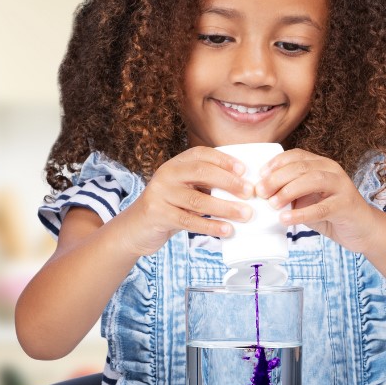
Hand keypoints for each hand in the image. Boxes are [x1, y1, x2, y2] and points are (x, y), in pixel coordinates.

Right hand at [119, 147, 254, 255]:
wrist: (135, 228)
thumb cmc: (169, 208)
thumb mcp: (184, 190)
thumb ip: (205, 185)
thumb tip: (243, 188)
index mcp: (175, 164)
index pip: (201, 154)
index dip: (224, 160)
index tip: (244, 170)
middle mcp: (166, 174)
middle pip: (201, 173)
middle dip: (229, 182)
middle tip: (250, 193)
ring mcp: (160, 194)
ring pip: (197, 200)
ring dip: (225, 207)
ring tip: (245, 214)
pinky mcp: (157, 214)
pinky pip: (188, 220)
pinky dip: (210, 226)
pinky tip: (227, 230)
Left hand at [258, 149, 377, 253]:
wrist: (361, 229)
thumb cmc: (330, 214)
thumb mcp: (307, 200)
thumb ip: (289, 195)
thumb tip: (262, 195)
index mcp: (321, 164)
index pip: (296, 155)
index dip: (275, 164)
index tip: (259, 176)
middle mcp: (332, 170)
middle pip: (301, 166)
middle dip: (277, 178)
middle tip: (261, 192)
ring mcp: (341, 186)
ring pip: (313, 180)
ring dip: (289, 191)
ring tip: (273, 204)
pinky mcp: (346, 205)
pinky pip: (322, 208)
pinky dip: (301, 213)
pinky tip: (286, 219)